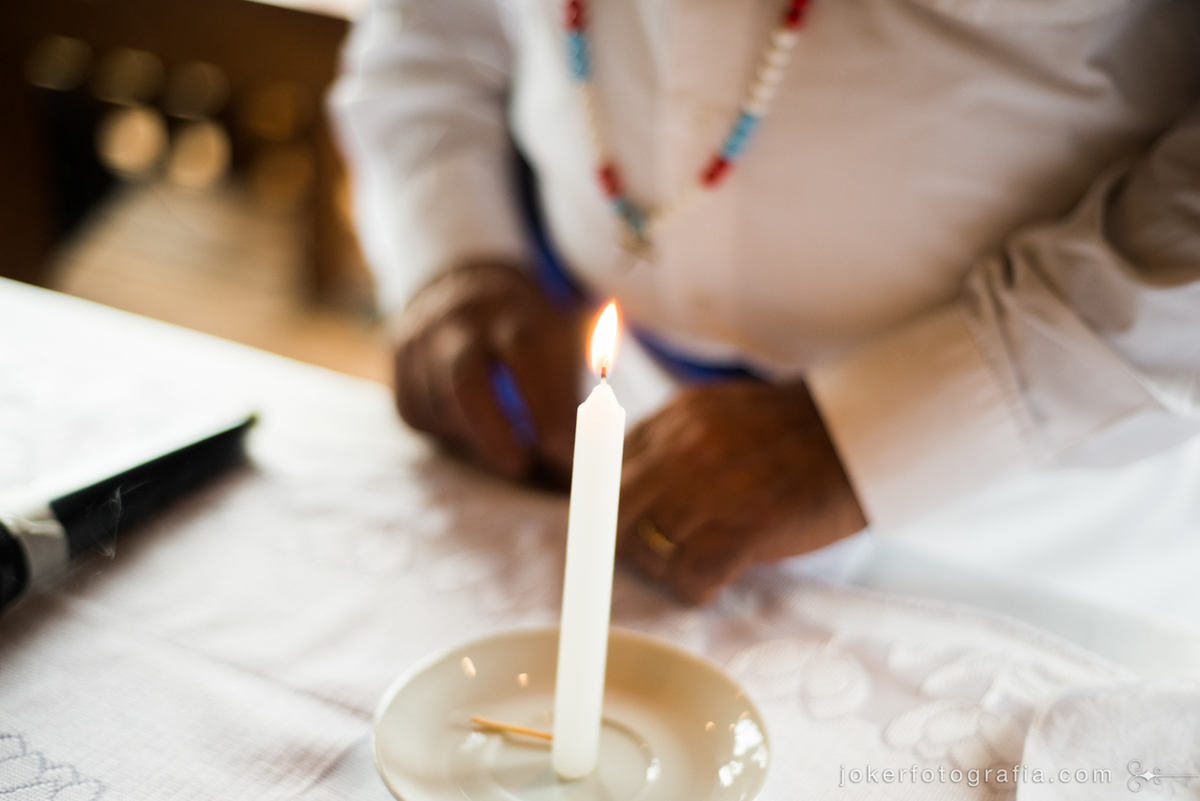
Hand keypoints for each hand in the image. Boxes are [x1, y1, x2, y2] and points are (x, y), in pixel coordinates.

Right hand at [392, 261, 581, 484]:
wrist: (466, 281)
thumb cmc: (527, 327)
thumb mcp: (559, 337)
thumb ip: (575, 390)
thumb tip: (592, 455)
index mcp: (508, 308)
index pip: (523, 354)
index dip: (544, 406)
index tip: (564, 449)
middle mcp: (458, 318)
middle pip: (463, 378)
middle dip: (494, 432)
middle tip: (522, 466)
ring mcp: (420, 338)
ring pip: (436, 403)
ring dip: (474, 437)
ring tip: (506, 452)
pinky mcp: (398, 361)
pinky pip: (416, 411)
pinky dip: (447, 431)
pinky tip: (472, 429)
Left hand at [616, 380, 866, 602]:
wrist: (861, 438)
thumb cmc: (793, 434)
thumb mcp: (721, 414)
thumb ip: (672, 439)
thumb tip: (625, 484)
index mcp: (678, 417)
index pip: (606, 464)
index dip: (604, 501)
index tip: (613, 523)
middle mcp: (686, 447)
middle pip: (615, 509)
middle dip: (622, 540)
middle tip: (651, 553)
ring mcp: (712, 488)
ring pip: (648, 546)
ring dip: (662, 568)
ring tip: (691, 567)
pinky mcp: (745, 528)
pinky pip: (690, 575)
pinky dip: (695, 588)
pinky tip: (713, 582)